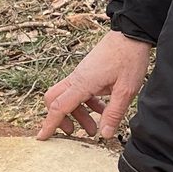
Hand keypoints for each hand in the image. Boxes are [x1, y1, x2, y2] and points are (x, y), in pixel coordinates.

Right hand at [37, 30, 152, 141]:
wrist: (131, 33)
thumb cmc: (129, 58)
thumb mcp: (126, 90)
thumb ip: (114, 113)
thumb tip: (105, 134)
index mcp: (83, 82)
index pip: (59, 107)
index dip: (50, 124)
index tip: (41, 138)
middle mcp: (77, 78)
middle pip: (54, 100)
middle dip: (60, 119)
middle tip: (74, 133)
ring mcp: (81, 73)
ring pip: (67, 96)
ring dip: (77, 114)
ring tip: (94, 127)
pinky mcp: (87, 71)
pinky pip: (78, 90)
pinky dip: (85, 103)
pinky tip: (102, 109)